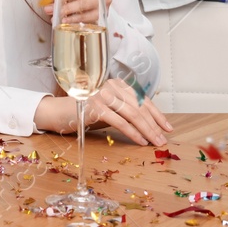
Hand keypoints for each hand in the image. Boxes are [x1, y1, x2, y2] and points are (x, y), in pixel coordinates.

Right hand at [35, 79, 173, 146]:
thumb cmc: (87, 112)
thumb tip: (152, 124)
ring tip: (155, 143)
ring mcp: (103, 95)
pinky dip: (133, 133)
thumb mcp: (111, 109)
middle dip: (154, 125)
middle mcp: (111, 86)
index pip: (142, 99)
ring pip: (132, 114)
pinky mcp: (96, 107)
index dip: (157, 114)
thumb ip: (127, 111)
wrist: (59, 113)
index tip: (168, 128)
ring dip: (147, 131)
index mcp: (117, 84)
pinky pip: (120, 122)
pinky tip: (140, 141)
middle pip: (139, 107)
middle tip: (163, 140)